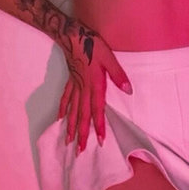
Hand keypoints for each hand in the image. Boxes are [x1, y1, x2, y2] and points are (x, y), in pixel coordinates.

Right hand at [58, 24, 132, 153]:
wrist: (73, 36)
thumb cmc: (93, 46)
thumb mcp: (109, 58)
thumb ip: (118, 75)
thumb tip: (128, 90)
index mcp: (94, 86)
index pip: (97, 110)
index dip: (98, 126)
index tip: (99, 142)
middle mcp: (83, 90)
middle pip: (82, 116)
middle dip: (82, 134)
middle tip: (79, 152)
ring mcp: (75, 86)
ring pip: (72, 111)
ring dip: (71, 127)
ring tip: (68, 142)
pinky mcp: (70, 81)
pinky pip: (65, 99)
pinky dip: (62, 110)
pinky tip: (60, 119)